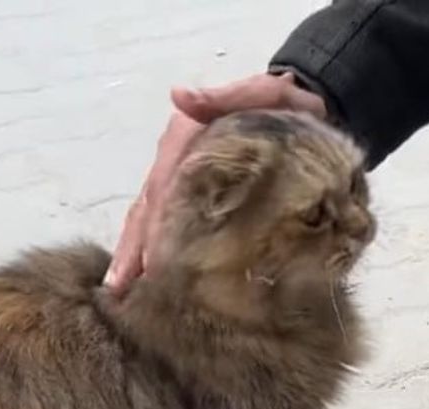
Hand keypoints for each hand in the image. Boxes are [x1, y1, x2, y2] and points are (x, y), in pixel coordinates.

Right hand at [103, 73, 325, 292]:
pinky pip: (179, 227)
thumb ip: (227, 95)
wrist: (307, 110)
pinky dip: (163, 253)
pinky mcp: (206, 199)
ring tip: (127, 294)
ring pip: (154, 222)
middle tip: (120, 291)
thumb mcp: (263, 93)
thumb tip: (181, 98)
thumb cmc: (282, 107)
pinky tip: (157, 282)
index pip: (162, 188)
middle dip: (133, 251)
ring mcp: (188, 184)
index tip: (146, 262)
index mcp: (186, 143)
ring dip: (139, 257)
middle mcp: (178, 166)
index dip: (154, 226)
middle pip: (149, 211)